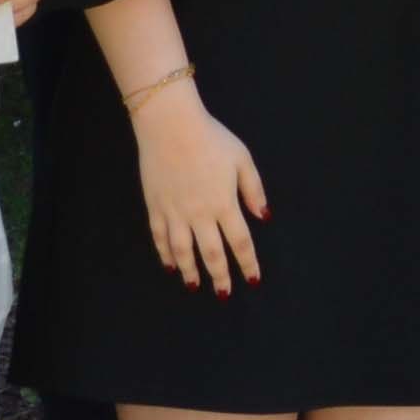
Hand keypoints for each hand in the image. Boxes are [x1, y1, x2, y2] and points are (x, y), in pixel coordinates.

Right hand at [128, 82, 267, 293]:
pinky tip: (170, 264)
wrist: (170, 124)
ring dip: (189, 271)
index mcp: (224, 203)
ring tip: (194, 286)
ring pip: (182, 251)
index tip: (253, 279)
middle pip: (211, 253)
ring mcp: (174, 212)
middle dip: (220, 277)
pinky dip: (165, 253)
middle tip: (223, 294)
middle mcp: (199, 213)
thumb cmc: (211, 137)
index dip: (247, 263)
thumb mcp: (242, 159)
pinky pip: (160, 237)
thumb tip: (263, 217)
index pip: (240, 242)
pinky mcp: (155, 206)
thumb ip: (254, 190)